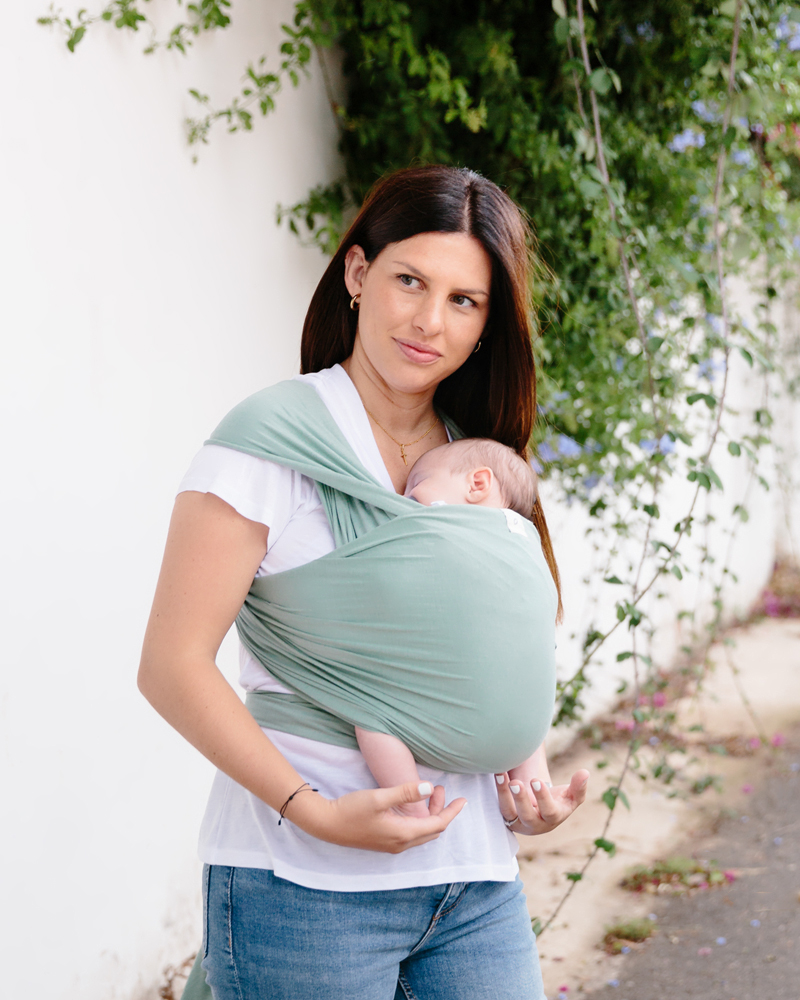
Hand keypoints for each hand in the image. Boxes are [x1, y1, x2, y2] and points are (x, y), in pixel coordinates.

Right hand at [288, 780, 466, 853]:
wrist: (327, 824)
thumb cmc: (351, 810)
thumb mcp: (379, 797)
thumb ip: (405, 792)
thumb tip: (430, 787)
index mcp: (404, 834)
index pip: (437, 824)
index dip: (452, 812)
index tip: (463, 800)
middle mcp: (401, 843)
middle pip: (432, 830)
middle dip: (443, 811)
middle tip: (445, 790)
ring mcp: (392, 845)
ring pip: (421, 832)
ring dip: (430, 814)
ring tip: (431, 792)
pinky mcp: (384, 841)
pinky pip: (411, 833)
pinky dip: (419, 819)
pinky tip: (413, 805)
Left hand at [494, 770, 588, 836]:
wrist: (541, 810)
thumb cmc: (559, 802)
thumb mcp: (571, 796)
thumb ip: (578, 786)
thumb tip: (585, 773)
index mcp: (553, 818)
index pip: (549, 811)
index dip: (542, 797)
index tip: (536, 779)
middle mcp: (535, 824)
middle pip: (527, 816)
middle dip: (521, 799)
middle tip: (516, 782)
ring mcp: (519, 822)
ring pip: (509, 812)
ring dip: (504, 794)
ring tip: (501, 775)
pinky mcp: (507, 817)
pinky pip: (500, 806)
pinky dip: (498, 791)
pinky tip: (498, 774)